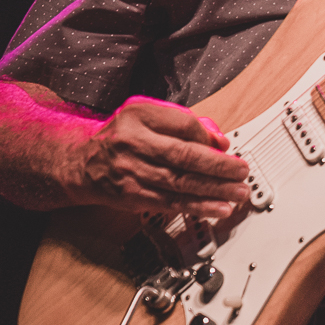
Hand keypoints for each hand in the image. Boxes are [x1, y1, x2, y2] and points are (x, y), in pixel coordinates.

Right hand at [67, 96, 250, 217]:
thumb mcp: (146, 115)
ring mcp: (131, 171)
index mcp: (138, 116)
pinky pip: (171, 203)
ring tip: (238, 193)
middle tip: (242, 172)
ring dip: (214, 190)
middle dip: (218, 167)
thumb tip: (219, 140)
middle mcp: (133, 142)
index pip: (183, 124)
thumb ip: (183, 122)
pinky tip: (217, 209)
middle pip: (184, 155)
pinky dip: (198, 207)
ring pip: (180, 183)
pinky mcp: (133, 196)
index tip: (227, 148)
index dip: (209, 137)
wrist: (82, 162)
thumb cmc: (122, 136)